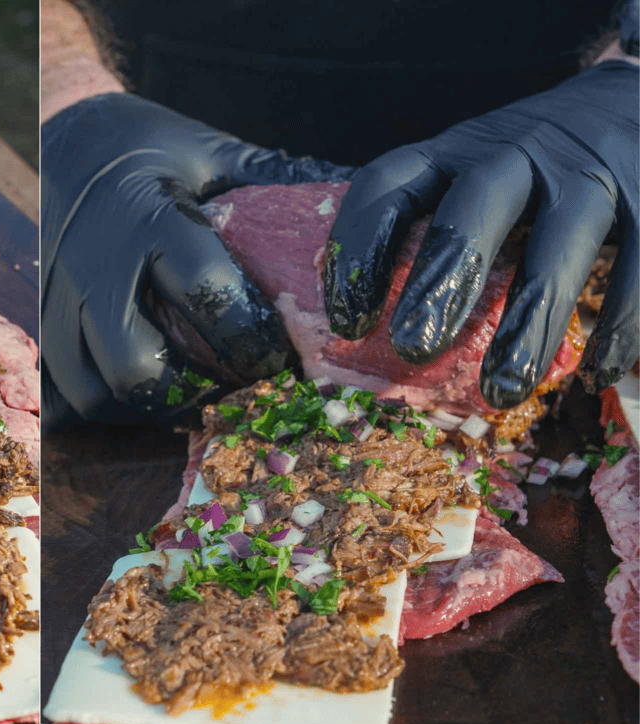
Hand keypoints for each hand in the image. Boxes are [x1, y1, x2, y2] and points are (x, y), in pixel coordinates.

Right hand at [41, 92, 352, 427]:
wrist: (65, 139)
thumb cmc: (156, 152)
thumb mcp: (216, 154)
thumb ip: (278, 186)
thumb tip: (363, 210)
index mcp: (150, 220)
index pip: (205, 296)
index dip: (251, 340)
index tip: (277, 356)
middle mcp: (94, 266)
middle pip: (135, 369)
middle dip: (189, 391)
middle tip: (224, 383)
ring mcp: (57, 302)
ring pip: (94, 393)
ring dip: (146, 408)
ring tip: (186, 390)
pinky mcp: (37, 327)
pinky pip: (58, 396)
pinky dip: (102, 408)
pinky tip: (138, 392)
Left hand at [323, 60, 638, 408]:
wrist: (639, 99)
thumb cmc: (535, 169)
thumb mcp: (476, 179)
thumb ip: (434, 234)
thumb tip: (368, 341)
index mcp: (455, 151)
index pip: (388, 186)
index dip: (360, 249)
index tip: (348, 322)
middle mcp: (518, 149)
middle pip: (472, 206)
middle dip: (440, 278)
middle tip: (413, 348)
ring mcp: (589, 167)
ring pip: (560, 242)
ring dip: (529, 321)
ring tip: (503, 389)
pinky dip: (621, 322)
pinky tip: (600, 373)